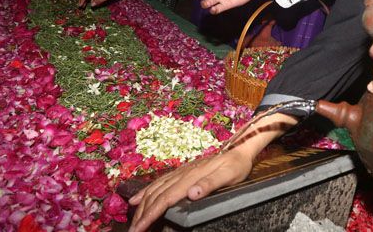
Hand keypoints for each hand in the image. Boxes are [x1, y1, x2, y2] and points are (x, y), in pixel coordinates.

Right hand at [128, 149, 252, 231]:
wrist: (238, 149)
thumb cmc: (236, 166)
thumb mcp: (228, 175)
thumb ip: (210, 184)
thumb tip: (191, 194)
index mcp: (191, 177)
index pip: (166, 198)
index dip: (151, 214)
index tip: (140, 228)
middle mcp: (181, 174)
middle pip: (156, 196)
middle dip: (142, 214)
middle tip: (133, 231)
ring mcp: (179, 172)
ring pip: (154, 190)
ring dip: (141, 206)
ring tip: (134, 221)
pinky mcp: (181, 172)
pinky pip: (158, 182)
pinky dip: (145, 192)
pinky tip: (136, 200)